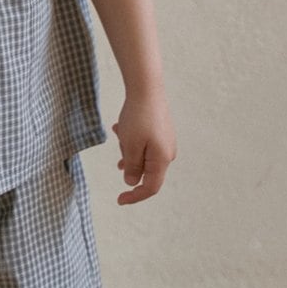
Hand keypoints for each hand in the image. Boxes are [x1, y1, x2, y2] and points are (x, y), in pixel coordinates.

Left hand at [112, 90, 177, 204]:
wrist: (147, 88)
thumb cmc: (138, 117)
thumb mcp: (130, 146)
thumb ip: (131, 167)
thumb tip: (131, 182)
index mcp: (162, 160)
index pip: (150, 188)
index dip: (134, 196)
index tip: (119, 200)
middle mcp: (167, 153)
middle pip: (144, 170)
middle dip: (127, 160)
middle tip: (120, 140)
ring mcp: (165, 142)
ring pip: (141, 155)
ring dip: (127, 148)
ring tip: (120, 130)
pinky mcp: (161, 132)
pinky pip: (144, 143)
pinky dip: (131, 140)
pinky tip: (120, 127)